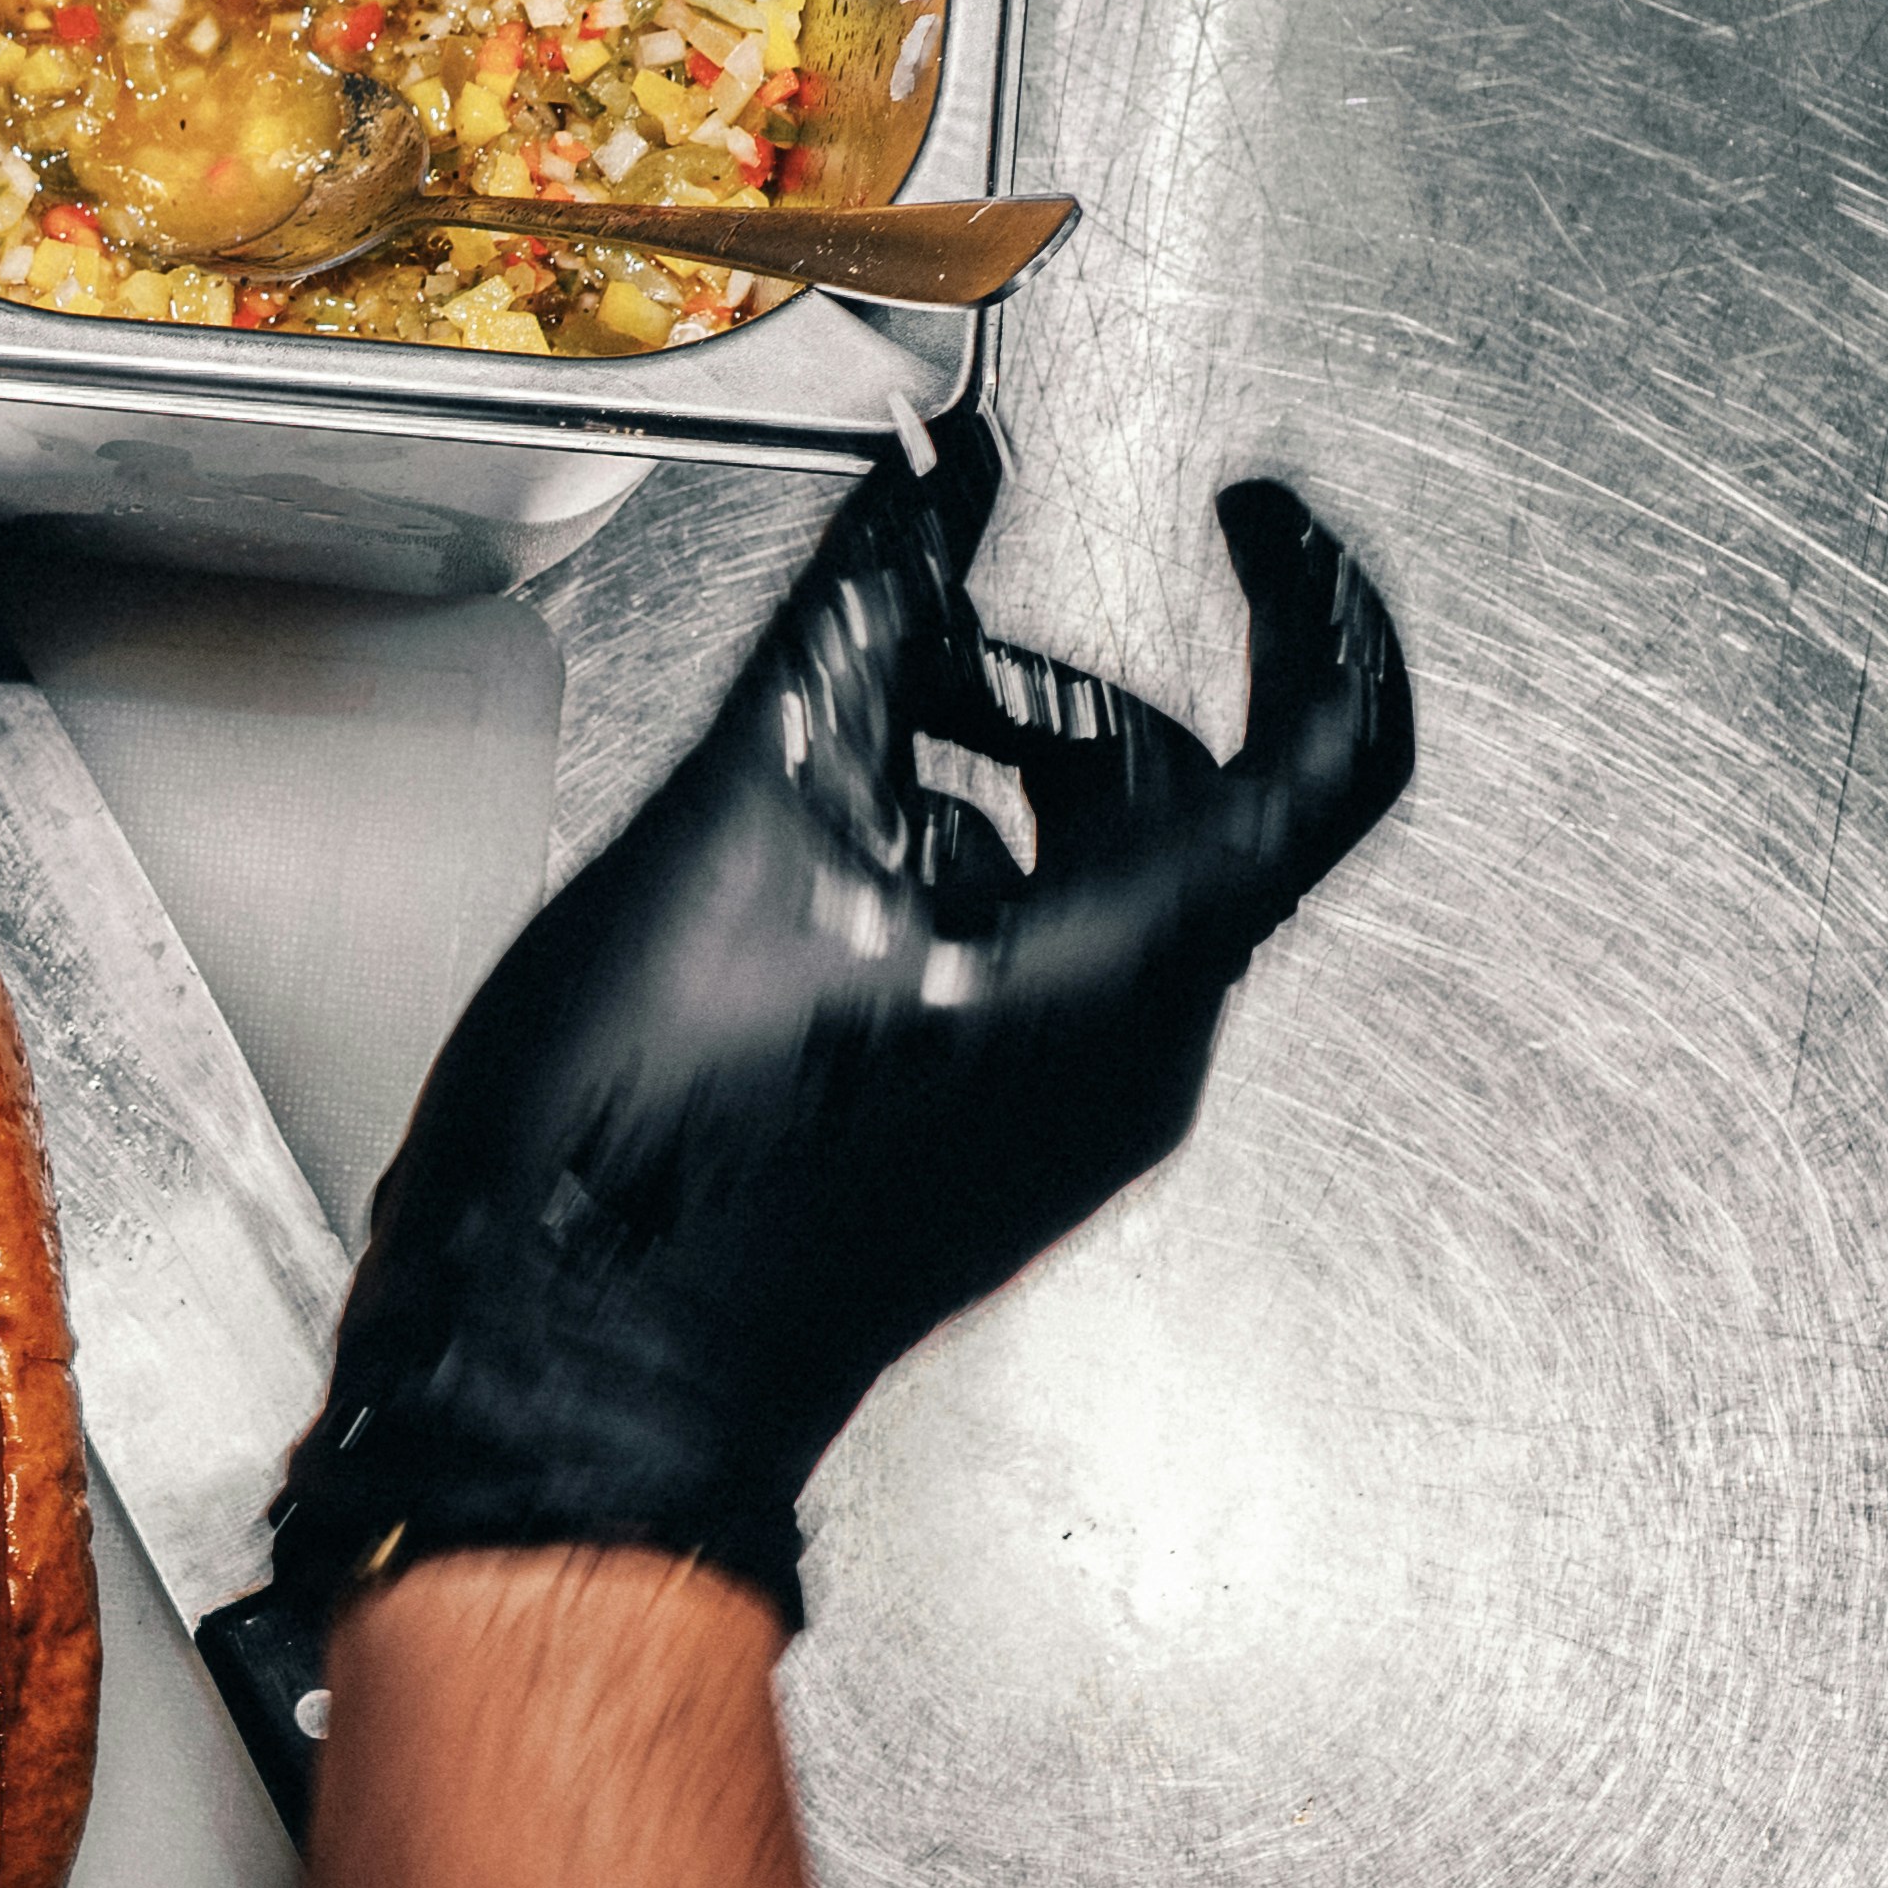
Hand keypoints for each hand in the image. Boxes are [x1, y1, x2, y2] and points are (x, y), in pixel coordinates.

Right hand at [264, 423, 1407, 1629]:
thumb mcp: (737, 830)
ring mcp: (1064, 1124)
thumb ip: (852, 634)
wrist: (553, 1391)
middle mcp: (1134, 1060)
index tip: (1242, 517)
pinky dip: (942, 886)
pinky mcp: (983, 1156)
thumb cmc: (642, 1174)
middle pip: (1175, 804)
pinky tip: (793, 884)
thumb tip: (931, 496)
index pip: (1333, 743)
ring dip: (974, 789)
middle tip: (905, 650)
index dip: (1311, 596)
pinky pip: (1023, 978)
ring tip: (813, 770)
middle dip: (1040, 695)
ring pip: (1086, 889)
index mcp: (1124, 974)